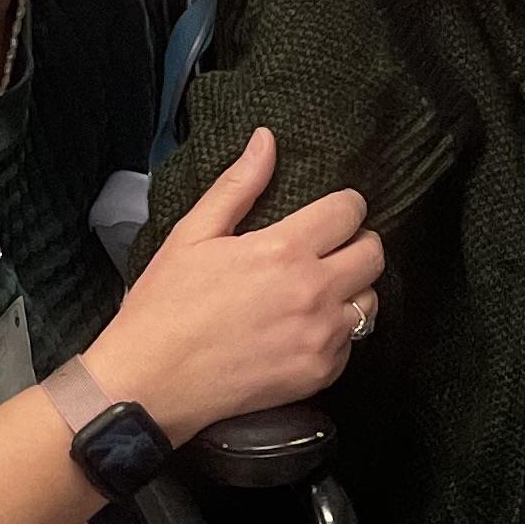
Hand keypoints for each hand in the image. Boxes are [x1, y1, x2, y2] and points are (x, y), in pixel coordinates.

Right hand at [86, 130, 381, 444]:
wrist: (151, 382)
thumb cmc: (165, 306)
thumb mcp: (193, 235)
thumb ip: (238, 186)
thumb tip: (266, 140)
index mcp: (284, 250)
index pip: (349, 211)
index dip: (344, 206)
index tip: (331, 213)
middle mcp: (313, 292)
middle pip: (373, 254)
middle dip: (356, 243)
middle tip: (329, 249)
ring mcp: (321, 337)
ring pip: (370, 300)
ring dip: (352, 289)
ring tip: (319, 290)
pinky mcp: (319, 373)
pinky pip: (352, 344)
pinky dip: (337, 333)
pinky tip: (304, 328)